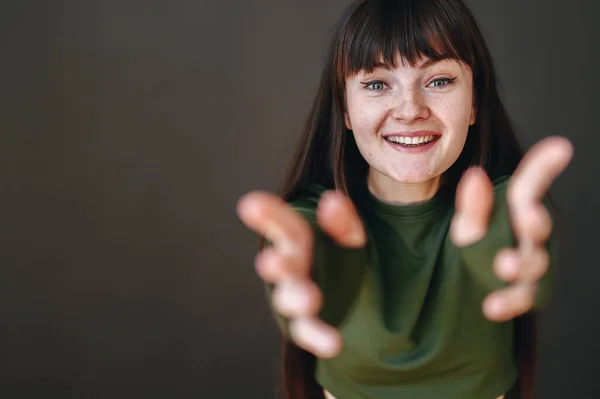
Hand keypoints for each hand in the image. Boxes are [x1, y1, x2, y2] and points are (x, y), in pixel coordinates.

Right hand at [237, 190, 365, 357]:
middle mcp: (290, 267)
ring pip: (289, 299)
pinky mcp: (307, 323)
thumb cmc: (340, 255)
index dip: (267, 215)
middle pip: (281, 263)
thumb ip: (342, 219)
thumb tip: (332, 200)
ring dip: (296, 299)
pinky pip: (308, 332)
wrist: (352, 295)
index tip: (250, 205)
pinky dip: (318, 337)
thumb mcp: (348, 233)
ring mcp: (295, 296)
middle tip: (271, 261)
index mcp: (297, 240)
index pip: (282, 224)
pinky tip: (333, 343)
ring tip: (310, 300)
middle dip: (277, 263)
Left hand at [450, 136, 573, 321]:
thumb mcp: (468, 221)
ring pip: (534, 266)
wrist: (471, 276)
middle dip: (537, 223)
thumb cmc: (478, 239)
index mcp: (519, 211)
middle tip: (531, 215)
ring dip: (521, 264)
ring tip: (504, 264)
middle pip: (539, 229)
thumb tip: (475, 176)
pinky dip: (507, 303)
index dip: (543, 167)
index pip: (529, 187)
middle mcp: (532, 237)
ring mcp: (530, 266)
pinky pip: (519, 299)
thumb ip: (473, 203)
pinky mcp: (523, 293)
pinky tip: (491, 307)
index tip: (560, 146)